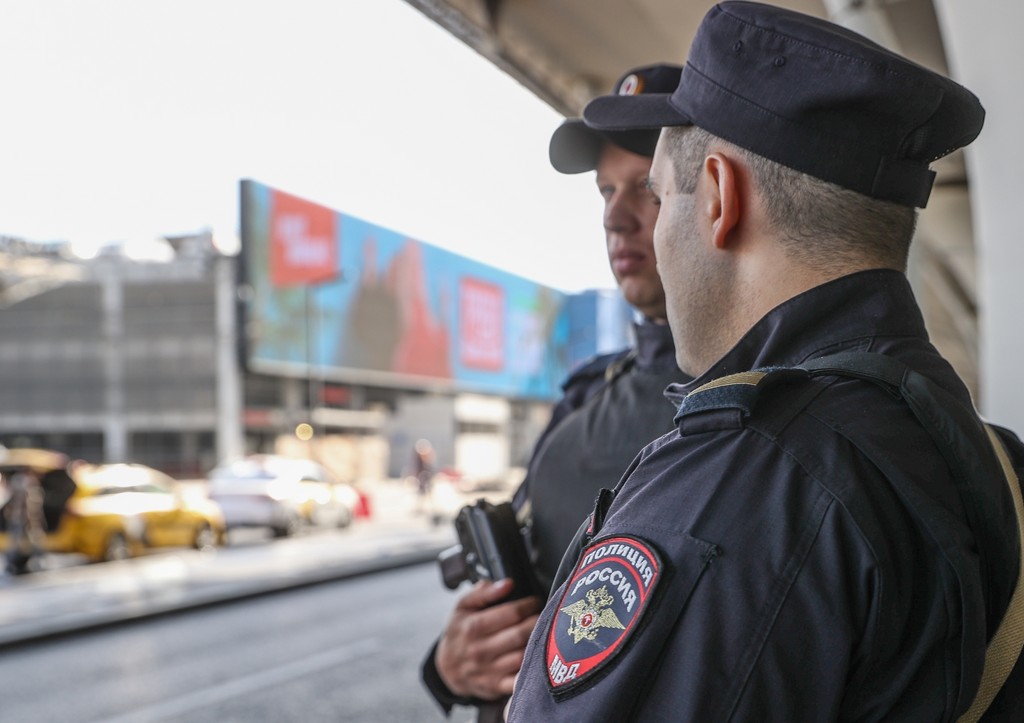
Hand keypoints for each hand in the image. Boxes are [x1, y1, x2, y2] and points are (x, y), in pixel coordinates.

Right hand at [435, 579, 541, 700]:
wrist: (448, 667)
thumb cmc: (459, 632)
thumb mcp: (462, 606)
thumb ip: (483, 592)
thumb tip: (508, 584)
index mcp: (473, 627)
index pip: (511, 613)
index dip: (528, 605)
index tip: (533, 602)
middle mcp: (480, 650)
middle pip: (520, 634)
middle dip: (536, 622)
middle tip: (541, 616)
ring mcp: (489, 670)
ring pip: (523, 656)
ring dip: (537, 643)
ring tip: (541, 633)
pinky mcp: (496, 686)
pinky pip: (519, 681)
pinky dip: (531, 671)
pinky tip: (537, 658)